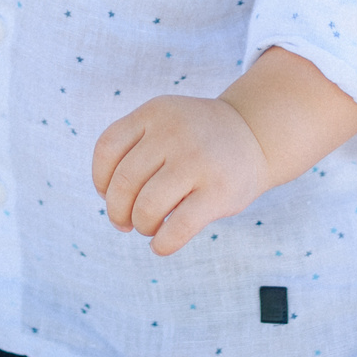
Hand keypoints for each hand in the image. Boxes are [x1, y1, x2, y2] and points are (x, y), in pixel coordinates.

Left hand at [92, 94, 265, 254]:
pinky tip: (161, 244)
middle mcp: (174, 132)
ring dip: (141, 226)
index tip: (108, 194)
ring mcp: (197, 160)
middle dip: (117, 212)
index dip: (100, 180)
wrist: (255, 135)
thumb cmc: (197, 140)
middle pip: (124, 183)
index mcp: (155, 112)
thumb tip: (111, 205)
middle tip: (125, 222)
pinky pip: (178, 228)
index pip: (107, 149)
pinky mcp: (219, 191)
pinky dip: (162, 244)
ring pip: (147, 207)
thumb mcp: (165, 123)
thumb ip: (134, 150)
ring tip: (149, 227)